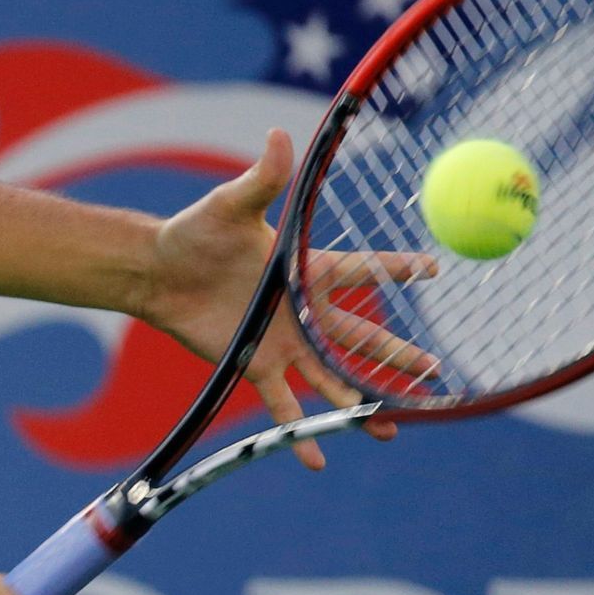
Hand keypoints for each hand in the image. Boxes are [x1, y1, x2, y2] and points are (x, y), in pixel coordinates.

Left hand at [137, 128, 435, 467]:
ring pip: (333, 378)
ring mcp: (283, 342)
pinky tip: (316, 459)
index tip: (435, 269)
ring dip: (362, 403)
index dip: (397, 270)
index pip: (362, 271)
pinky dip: (299, 434)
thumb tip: (279, 134)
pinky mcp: (256, 366)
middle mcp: (302, 311)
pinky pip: (283, 407)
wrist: (158, 272)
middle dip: (398, 357)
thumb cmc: (195, 232)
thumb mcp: (231, 204)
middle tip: (435, 374)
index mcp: (304, 270)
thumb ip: (262, 178)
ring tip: (393, 426)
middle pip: (360, 339)